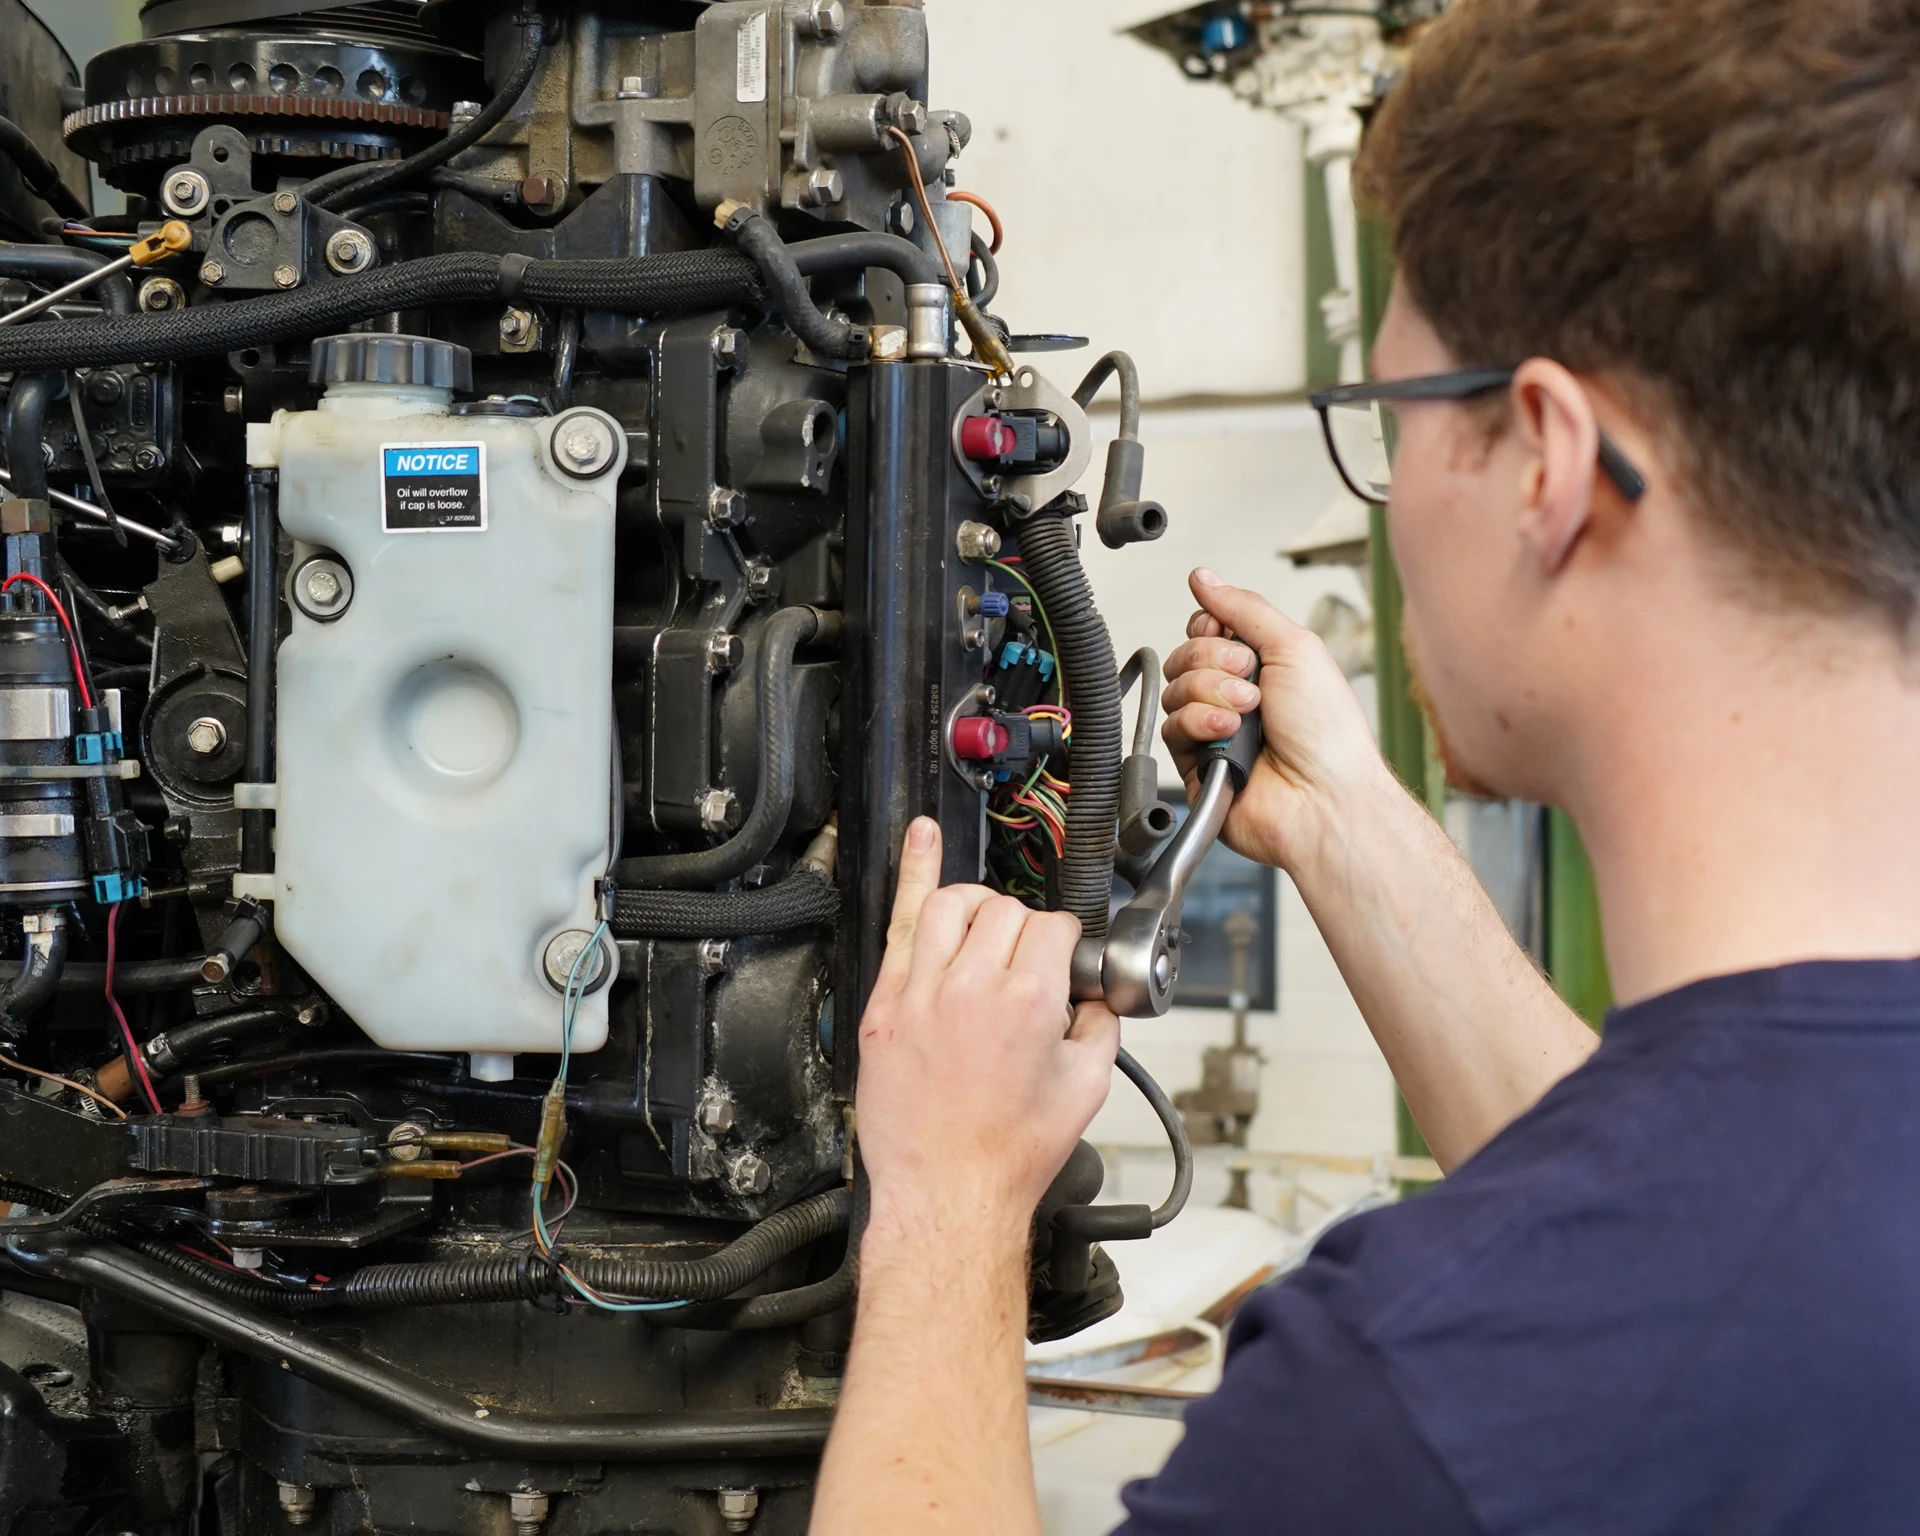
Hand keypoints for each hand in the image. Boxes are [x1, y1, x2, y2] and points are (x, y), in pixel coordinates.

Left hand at [855, 817, 1119, 1228]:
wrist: (949, 1196)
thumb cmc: (1009, 1155)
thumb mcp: (1087, 1088)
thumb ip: (1098, 1025)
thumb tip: (1093, 997)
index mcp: (1027, 1002)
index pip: (1054, 928)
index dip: (1065, 944)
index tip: (1063, 963)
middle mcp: (970, 987)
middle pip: (1006, 912)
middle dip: (1026, 930)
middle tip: (1029, 963)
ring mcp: (919, 994)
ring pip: (952, 905)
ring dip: (979, 906)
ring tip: (989, 926)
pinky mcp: (884, 1009)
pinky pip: (898, 926)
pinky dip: (912, 876)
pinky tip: (921, 842)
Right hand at [1161, 568, 1391, 870]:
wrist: (1323, 796)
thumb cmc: (1327, 732)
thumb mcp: (1294, 646)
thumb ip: (1244, 607)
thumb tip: (1204, 577)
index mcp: (1260, 666)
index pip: (1206, 629)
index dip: (1213, 630)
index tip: (1238, 643)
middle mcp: (1234, 696)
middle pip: (1185, 656)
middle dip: (1215, 664)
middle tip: (1252, 683)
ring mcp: (1214, 730)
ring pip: (1175, 691)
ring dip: (1212, 696)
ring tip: (1248, 715)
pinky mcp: (1196, 764)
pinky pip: (1172, 728)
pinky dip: (1202, 726)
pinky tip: (1230, 737)